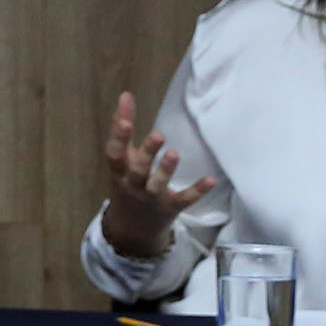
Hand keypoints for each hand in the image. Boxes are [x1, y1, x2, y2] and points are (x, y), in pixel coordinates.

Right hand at [97, 92, 215, 258]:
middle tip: (159, 135)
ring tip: (174, 153)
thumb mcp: (120, 161)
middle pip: (137, 169)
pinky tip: (211, 180)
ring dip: (165, 171)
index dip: (118, 137)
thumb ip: (123, 130)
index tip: (124, 120)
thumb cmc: (126, 184)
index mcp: (118, 172)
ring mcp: (151, 198)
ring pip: (157, 185)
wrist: (132, 230)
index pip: (114, 154)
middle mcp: (132, 185)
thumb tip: (126, 95)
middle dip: (147, 153)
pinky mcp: (170, 208)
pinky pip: (184, 199)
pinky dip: (197, 191)